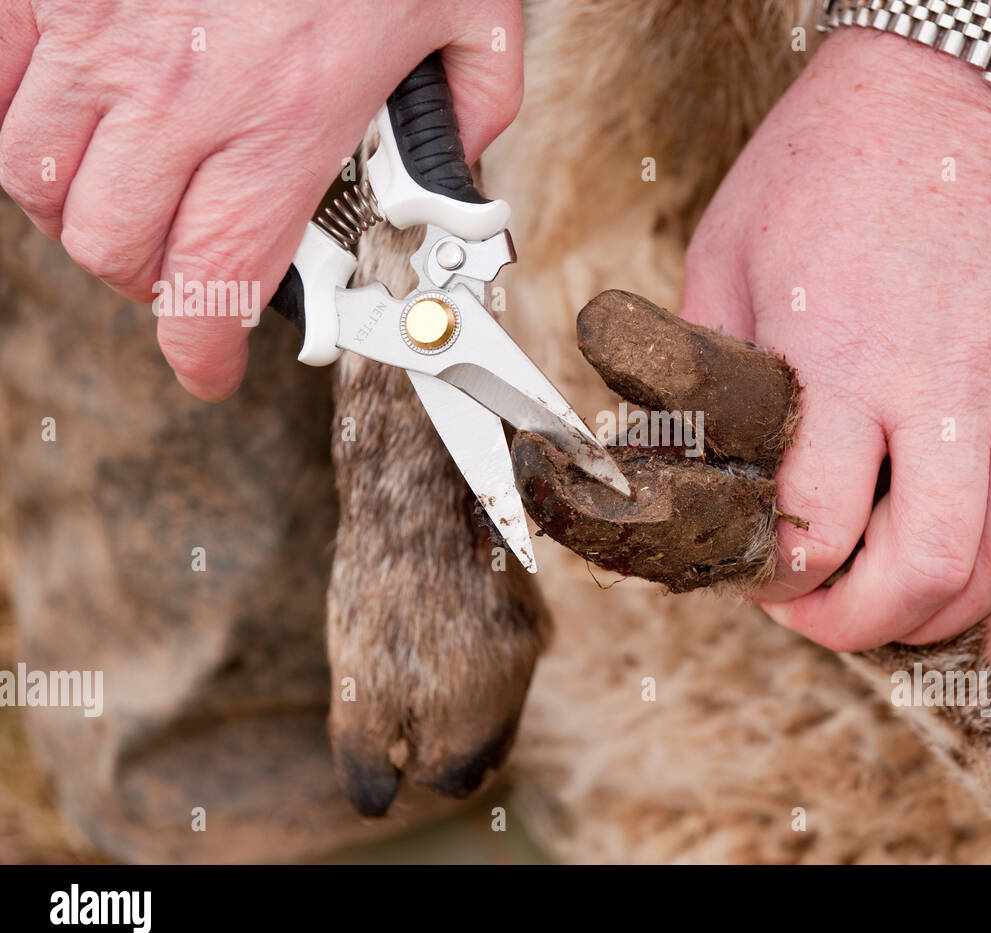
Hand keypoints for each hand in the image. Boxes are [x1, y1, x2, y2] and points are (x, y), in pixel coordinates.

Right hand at [0, 0, 522, 399]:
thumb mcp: (472, 18)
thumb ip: (469, 113)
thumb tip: (455, 172)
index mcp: (284, 116)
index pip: (214, 280)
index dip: (201, 350)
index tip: (209, 367)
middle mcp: (177, 89)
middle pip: (111, 247)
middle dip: (152, 283)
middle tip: (191, 269)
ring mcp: (96, 31)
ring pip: (34, 178)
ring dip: (81, 210)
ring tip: (134, 197)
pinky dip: (25, 121)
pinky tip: (79, 115)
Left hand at [679, 30, 990, 664]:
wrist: (963, 79)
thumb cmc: (833, 157)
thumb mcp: (728, 251)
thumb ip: (710, 369)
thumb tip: (688, 462)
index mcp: (836, 356)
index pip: (813, 527)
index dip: (781, 580)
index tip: (765, 579)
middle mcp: (939, 385)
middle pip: (920, 566)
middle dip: (859, 623)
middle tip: (824, 616)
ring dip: (944, 613)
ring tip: (897, 613)